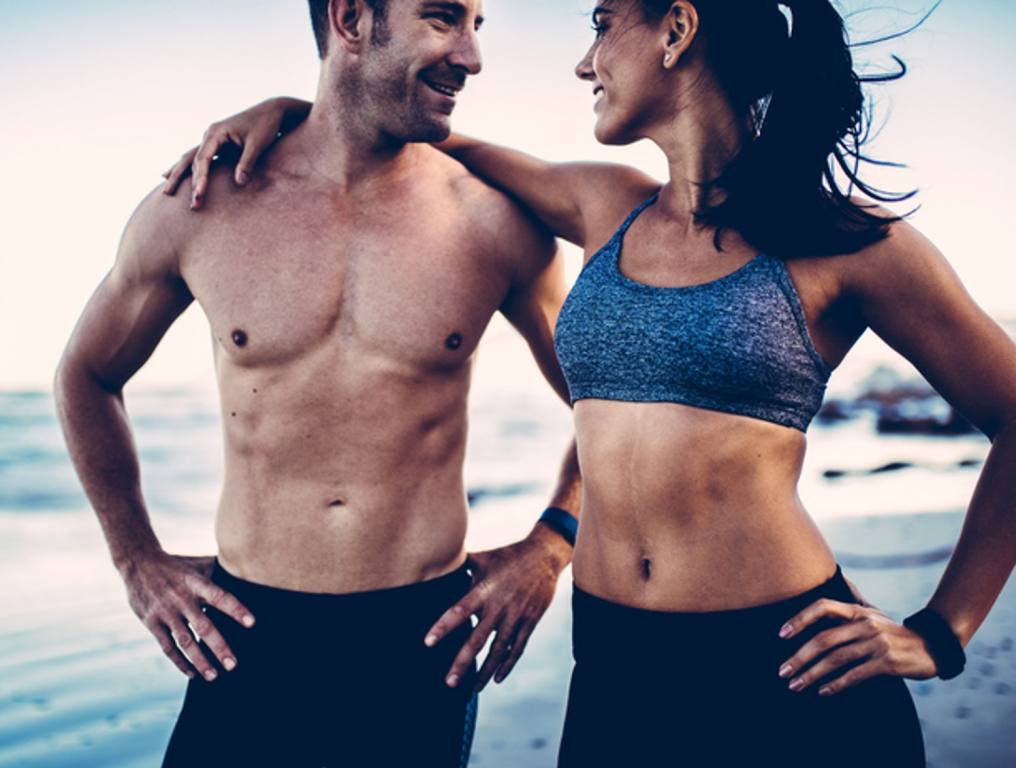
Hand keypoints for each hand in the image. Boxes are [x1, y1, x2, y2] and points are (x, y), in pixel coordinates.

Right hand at [121, 552, 254, 680]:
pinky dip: (180, 662)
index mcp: (196, 583)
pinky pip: (167, 647)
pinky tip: (192, 673)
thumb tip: (246, 571)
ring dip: (199, 660)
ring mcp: (165, 612)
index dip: (236, 610)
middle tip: (233, 665)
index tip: (252, 623)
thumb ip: (218, 571)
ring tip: (214, 676)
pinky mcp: (152, 623)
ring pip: (184, 641)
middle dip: (218, 647)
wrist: (138, 563)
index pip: (220, 597)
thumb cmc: (176, 565)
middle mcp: (182, 599)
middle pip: (203, 626)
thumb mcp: (197, 564)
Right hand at [161, 98, 299, 209]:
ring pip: (191, 159)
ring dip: (179, 175)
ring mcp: (212, 140)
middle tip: (180, 200)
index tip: (199, 194)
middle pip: (191, 160)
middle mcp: (210, 135)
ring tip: (165, 191)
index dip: (200, 178)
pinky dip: (189, 169)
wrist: (272, 112)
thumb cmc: (265, 126)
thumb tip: (240, 183)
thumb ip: (247, 163)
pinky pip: (200, 159)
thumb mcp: (257, 144)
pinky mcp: (219, 145)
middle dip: (184, 181)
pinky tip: (174, 175)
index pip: (202, 159)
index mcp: (216, 133)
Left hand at [424, 526, 569, 691]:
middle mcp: (498, 607)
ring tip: (472, 689)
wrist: (544, 556)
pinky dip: (507, 665)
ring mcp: (516, 616)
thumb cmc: (508, 556)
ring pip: (498, 650)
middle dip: (463, 663)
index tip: (428, 643)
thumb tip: (436, 564)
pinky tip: (497, 679)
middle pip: (477, 640)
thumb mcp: (482, 558)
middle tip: (449, 682)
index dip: (443, 627)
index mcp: (483, 591)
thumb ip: (460, 566)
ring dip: (485, 672)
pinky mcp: (530, 622)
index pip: (459, 611)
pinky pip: (517, 648)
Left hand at [777, 598, 937, 695]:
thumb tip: (815, 620)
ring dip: (812, 674)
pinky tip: (823, 692)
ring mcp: (876, 642)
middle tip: (782, 671)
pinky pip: (855, 675)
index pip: (822, 607)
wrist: (932, 646)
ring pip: (836, 659)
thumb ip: (846, 618)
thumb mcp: (871, 618)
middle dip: (799, 657)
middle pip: (824, 639)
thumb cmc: (893, 634)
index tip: (781, 634)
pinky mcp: (887, 662)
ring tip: (795, 685)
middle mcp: (864, 623)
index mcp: (857, 610)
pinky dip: (836, 684)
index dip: (800, 619)